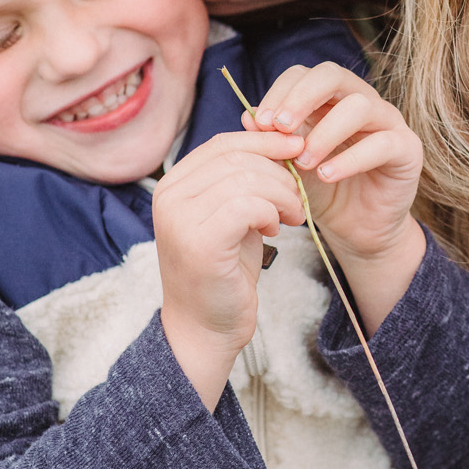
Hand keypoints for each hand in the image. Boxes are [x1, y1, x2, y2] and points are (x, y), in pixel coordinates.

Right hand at [153, 131, 306, 404]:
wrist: (205, 327)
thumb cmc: (224, 270)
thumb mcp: (234, 214)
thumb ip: (245, 180)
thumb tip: (281, 140)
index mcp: (174, 184)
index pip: (224, 143)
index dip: (265, 141)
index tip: (298, 150)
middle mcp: (170, 195)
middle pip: (237, 157)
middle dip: (279, 172)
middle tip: (297, 199)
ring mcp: (180, 218)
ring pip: (247, 179)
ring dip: (282, 194)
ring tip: (292, 216)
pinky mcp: (200, 241)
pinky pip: (248, 205)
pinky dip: (271, 213)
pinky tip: (274, 230)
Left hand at [251, 62, 426, 333]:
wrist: (357, 231)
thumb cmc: (323, 192)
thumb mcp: (290, 166)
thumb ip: (273, 142)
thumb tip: (247, 117)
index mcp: (330, 99)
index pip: (304, 74)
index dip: (280, 92)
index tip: (259, 123)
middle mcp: (361, 101)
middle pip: (334, 75)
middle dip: (301, 98)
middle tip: (279, 127)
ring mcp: (388, 122)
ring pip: (359, 105)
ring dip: (325, 132)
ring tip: (302, 162)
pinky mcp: (407, 149)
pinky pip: (382, 143)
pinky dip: (350, 159)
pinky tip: (326, 175)